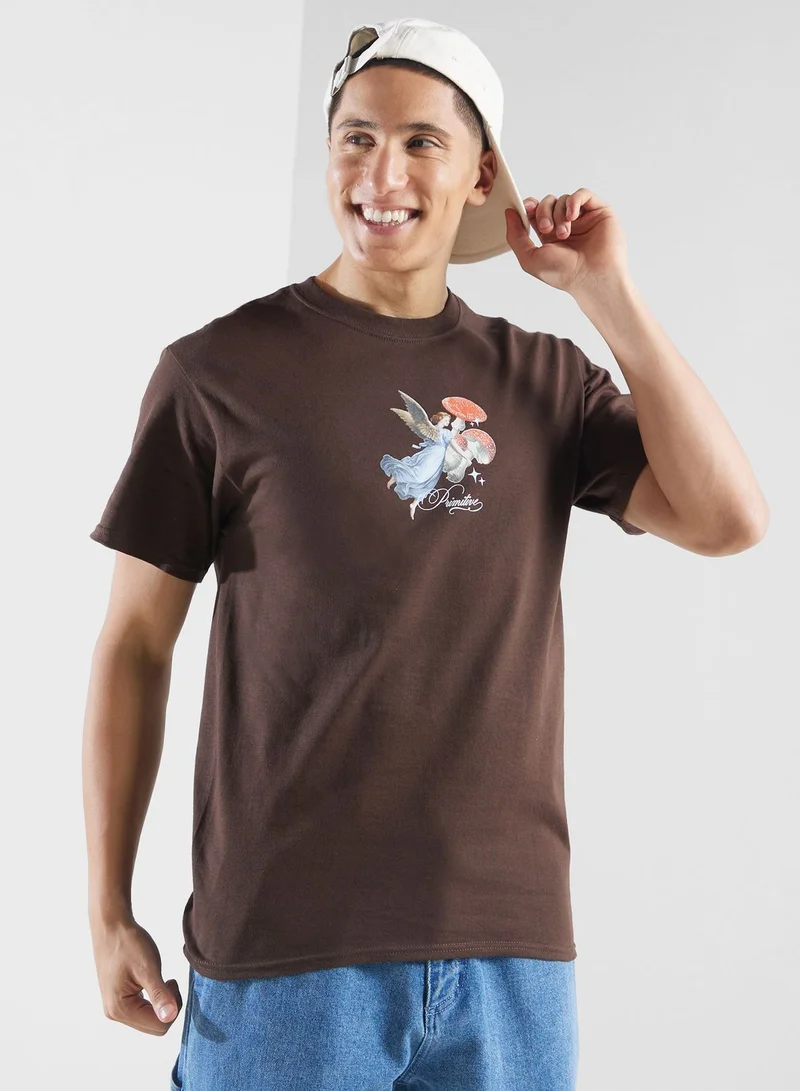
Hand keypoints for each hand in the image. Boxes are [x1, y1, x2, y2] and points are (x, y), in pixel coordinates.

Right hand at [91, 916, 182, 1035]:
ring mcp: (114, 1007)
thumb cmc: (129, 943)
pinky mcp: (117, 999)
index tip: (172, 981)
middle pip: (154, 1026)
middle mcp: (115, 1014)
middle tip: (168, 980)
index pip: (160, 1025)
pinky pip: (141, 1010)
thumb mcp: (148, 968)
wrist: (110, 926)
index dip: (173, 1005)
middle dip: (168, 1006)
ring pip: (149, 1019)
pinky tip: (151, 981)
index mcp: (121, 1009)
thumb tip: (170, 1017)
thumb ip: (159, 995)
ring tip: (160, 979)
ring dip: (160, 1002)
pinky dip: (152, 999)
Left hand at [504, 189, 628, 295]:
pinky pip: (582, 194)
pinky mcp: (598, 211)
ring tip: (564, 233)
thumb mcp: (529, 258)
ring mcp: (582, 218)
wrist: (591, 277)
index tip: (527, 209)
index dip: (529, 206)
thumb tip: (509, 213)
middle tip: (547, 229)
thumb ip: (515, 236)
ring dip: (559, 214)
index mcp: (549, 236)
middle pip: (547, 202)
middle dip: (543, 212)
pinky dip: (574, 201)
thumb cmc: (564, 273)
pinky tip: (572, 216)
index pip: (535, 211)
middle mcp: (565, 225)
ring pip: (563, 199)